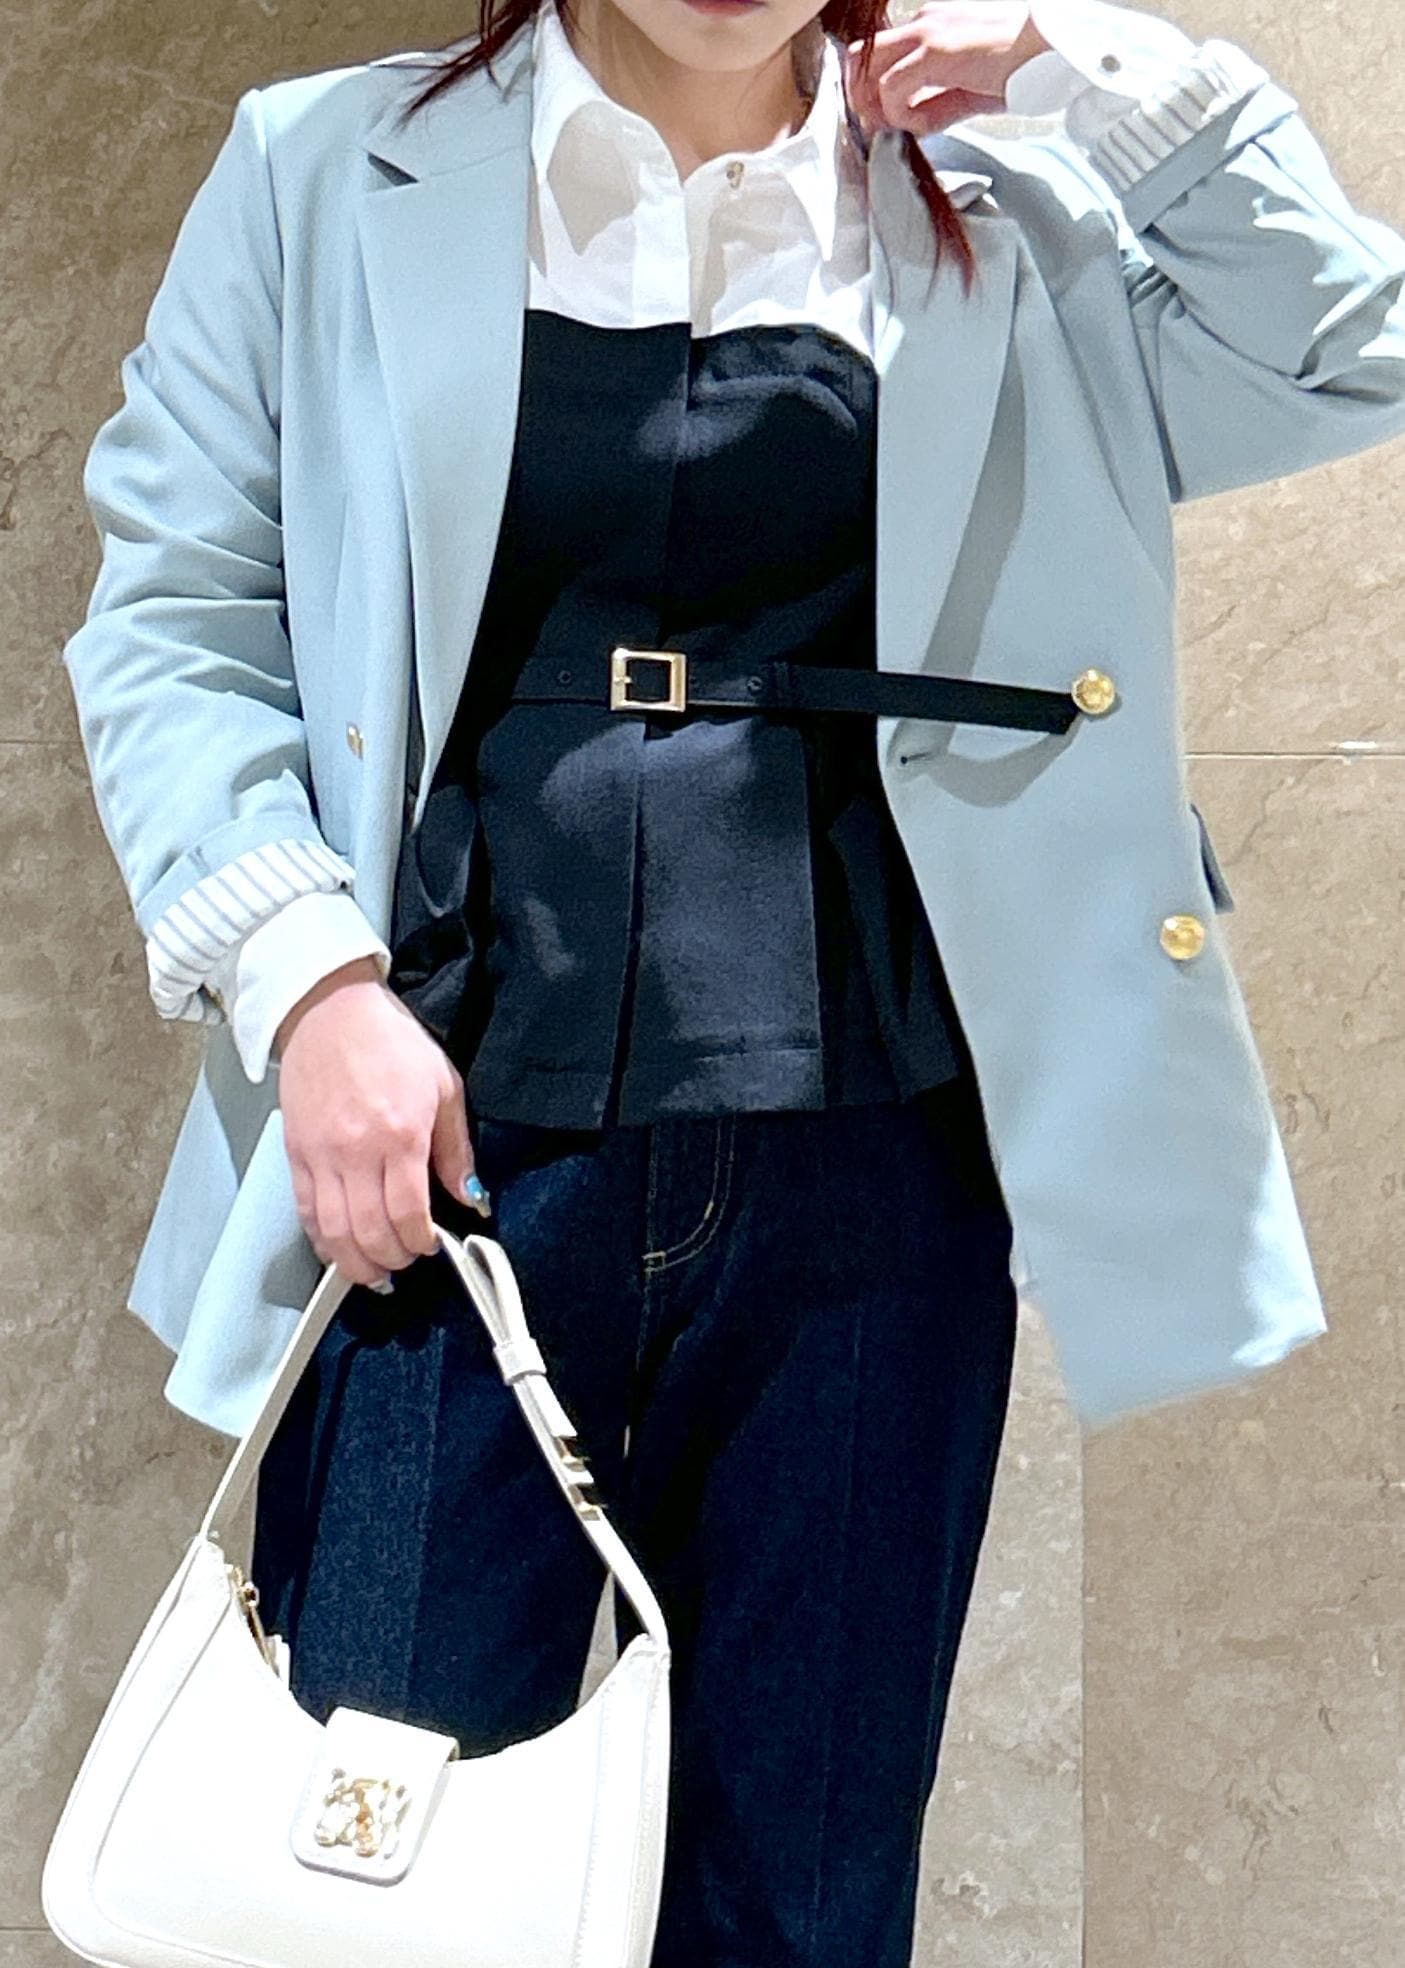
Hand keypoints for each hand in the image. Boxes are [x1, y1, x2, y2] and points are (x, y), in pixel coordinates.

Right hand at [274, 956, 480, 1286]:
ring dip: (355, 1264)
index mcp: (400, 1134)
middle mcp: (356, 1151)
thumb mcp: (444, 1087)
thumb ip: (457, 1150)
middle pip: (369, 1232)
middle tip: (404, 1260)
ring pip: (333, 1233)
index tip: (430, 1243)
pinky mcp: (295, 1154)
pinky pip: (305, 1213)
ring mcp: (321, 1155)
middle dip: (391, 1258)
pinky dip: (323, 1240)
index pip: (408, 1213)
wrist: (332, 1011)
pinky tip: (339, 1250)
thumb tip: (472, 1198)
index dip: (420, 1240)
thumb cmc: (390, 1042)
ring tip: (374, 1271)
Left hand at [844, 2, 1049, 139]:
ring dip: (877, 108)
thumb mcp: (971, 90)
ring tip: (902, 128)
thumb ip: (937, 105)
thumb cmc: (1026, 65)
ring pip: (869, 70)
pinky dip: (898, 114)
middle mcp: (925, 20)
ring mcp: (928, 32)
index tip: (885, 121)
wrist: (1057, 46)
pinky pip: (893, 87)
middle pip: (863, 57)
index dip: (873, 94)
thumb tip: (910, 127)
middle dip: (861, 98)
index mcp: (933, 24)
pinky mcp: (936, 49)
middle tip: (879, 128)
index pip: (882, 56)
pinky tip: (920, 124)